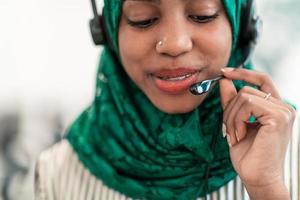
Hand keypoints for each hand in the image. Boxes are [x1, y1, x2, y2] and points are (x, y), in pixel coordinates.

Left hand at [219, 67, 295, 198]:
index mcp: (275, 108)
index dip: (242, 73)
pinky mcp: (278, 117)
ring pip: (244, 96)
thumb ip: (231, 101)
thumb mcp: (235, 122)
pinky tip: (239, 136)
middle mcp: (283, 107)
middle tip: (227, 129)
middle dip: (229, 109)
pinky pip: (247, 103)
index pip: (261, 79)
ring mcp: (283, 111)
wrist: (256, 176)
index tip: (224, 72)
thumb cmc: (248, 154)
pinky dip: (236, 120)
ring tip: (234, 135)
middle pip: (246, 89)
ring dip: (231, 117)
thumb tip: (225, 80)